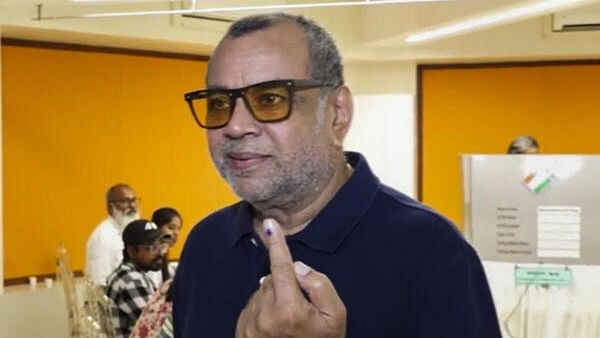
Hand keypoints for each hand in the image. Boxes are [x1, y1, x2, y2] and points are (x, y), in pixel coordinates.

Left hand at [235, 218, 346, 337]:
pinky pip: (252, 306)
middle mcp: (265, 316)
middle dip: (285, 285)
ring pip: (261, 292)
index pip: (281, 267)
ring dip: (273, 298)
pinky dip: (263, 309)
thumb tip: (295, 267)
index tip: (271, 224)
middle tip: (300, 308)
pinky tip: (276, 327)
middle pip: (271, 279)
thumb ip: (318, 284)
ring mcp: (251, 326)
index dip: (278, 244)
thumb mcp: (335, 315)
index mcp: (289, 309)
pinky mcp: (243, 331)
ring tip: (287, 322)